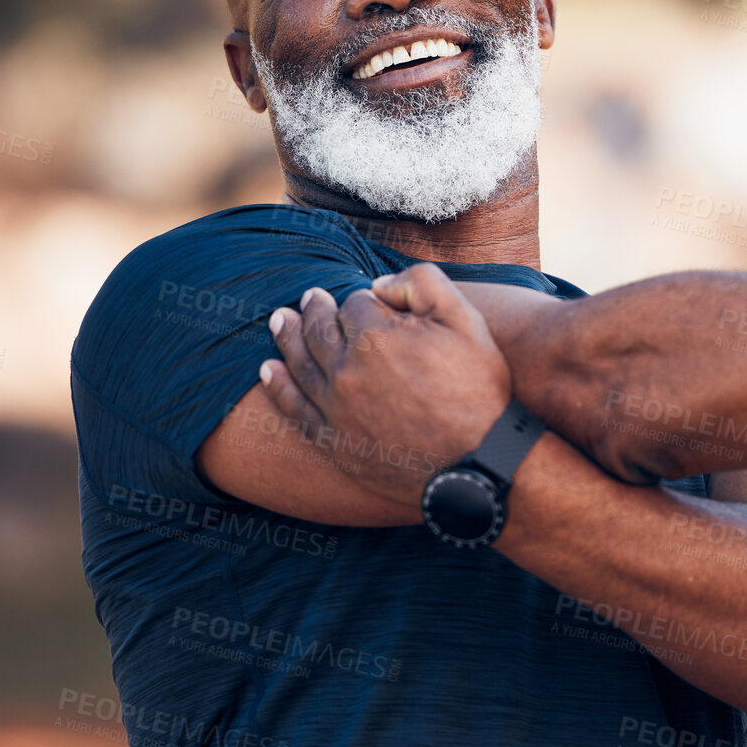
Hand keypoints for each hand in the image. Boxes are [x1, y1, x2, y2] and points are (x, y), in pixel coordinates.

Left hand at [257, 263, 512, 504]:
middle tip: (311, 299)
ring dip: (287, 337)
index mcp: (376, 335)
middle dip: (316, 310)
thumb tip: (379, 284)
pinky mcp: (332, 439)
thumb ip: (423, 284)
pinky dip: (277, 385)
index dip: (365, 300)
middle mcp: (346, 369)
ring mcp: (335, 406)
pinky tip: (269, 370)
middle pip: (321, 329)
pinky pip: (293, 407)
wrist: (476, 462)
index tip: (374, 303)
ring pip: (300, 362)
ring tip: (280, 321)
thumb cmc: (477, 390)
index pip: (355, 303)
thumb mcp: (466, 321)